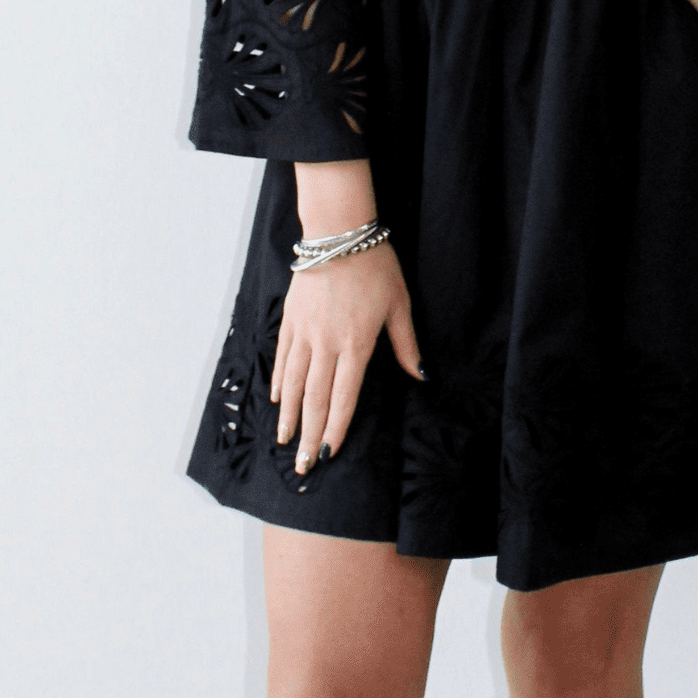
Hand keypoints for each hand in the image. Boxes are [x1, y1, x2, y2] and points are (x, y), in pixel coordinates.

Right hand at [272, 242, 421, 474]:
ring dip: (290, 415)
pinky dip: (280, 382)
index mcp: (356, 344)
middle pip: (315, 398)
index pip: (344, 397)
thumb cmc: (376, 266)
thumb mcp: (400, 304)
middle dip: (309, 435)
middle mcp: (327, 343)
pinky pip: (283, 357)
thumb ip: (406, 344)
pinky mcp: (291, 318)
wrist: (339, 232)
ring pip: (293, 382)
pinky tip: (278, 400)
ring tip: (285, 440)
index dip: (336, 428)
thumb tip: (420, 375)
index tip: (329, 453)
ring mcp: (305, 331)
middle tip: (303, 464)